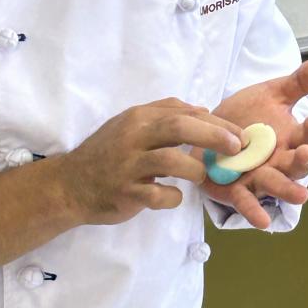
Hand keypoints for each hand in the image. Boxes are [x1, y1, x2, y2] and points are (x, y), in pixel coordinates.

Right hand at [58, 99, 245, 225]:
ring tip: (201, 175)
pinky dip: (173, 197)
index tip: (237, 134)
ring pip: (173, 161)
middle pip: (180, 128)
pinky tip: (173, 195)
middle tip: (236, 147)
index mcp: (138, 117)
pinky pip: (160, 195)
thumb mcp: (131, 124)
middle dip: (214, 136)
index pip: (183, 112)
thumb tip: (203, 109)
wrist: (71, 184)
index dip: (215, 122)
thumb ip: (164, 114)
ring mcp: (129, 165)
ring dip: (195, 169)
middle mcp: (133, 136)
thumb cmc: (107, 152)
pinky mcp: (127, 192)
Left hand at [194, 57, 307, 228]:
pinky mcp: (237, 190)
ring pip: (276, 184)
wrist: (208, 130)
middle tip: (307, 152)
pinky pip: (247, 202)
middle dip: (303, 160)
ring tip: (302, 196)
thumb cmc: (245, 115)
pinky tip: (262, 221)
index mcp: (290, 138)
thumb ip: (297, 83)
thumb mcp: (270, 94)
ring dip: (287, 190)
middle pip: (296, 164)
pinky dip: (254, 211)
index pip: (307, 136)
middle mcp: (279, 160)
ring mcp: (259, 177)